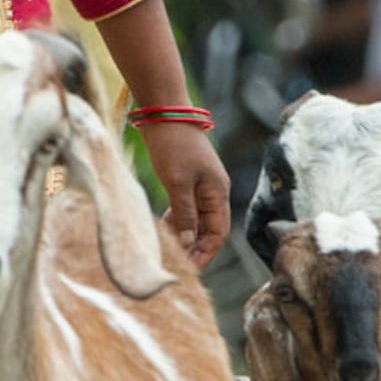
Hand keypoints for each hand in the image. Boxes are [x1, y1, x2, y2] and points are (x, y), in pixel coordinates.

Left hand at [142, 123, 230, 266]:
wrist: (164, 113)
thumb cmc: (174, 145)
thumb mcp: (178, 183)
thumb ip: (184, 214)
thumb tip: (188, 244)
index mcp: (218, 193)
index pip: (218, 233)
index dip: (205, 252)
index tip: (188, 267)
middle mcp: (213, 192)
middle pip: (208, 229)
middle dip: (193, 247)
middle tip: (174, 264)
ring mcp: (200, 186)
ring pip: (195, 220)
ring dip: (183, 235)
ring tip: (166, 250)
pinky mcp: (185, 181)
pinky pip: (185, 209)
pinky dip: (175, 221)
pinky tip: (161, 229)